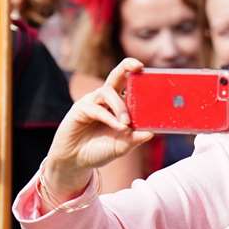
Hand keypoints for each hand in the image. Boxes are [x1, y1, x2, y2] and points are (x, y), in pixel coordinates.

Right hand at [42, 58, 151, 200]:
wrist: (76, 161)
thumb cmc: (99, 150)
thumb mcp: (122, 146)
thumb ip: (135, 139)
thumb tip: (151, 132)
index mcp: (118, 105)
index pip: (129, 86)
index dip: (139, 78)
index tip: (152, 74)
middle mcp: (105, 100)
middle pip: (116, 76)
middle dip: (127, 67)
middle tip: (139, 66)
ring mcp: (93, 102)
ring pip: (108, 92)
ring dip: (120, 106)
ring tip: (126, 122)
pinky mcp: (80, 109)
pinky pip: (96, 108)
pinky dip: (109, 117)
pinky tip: (118, 126)